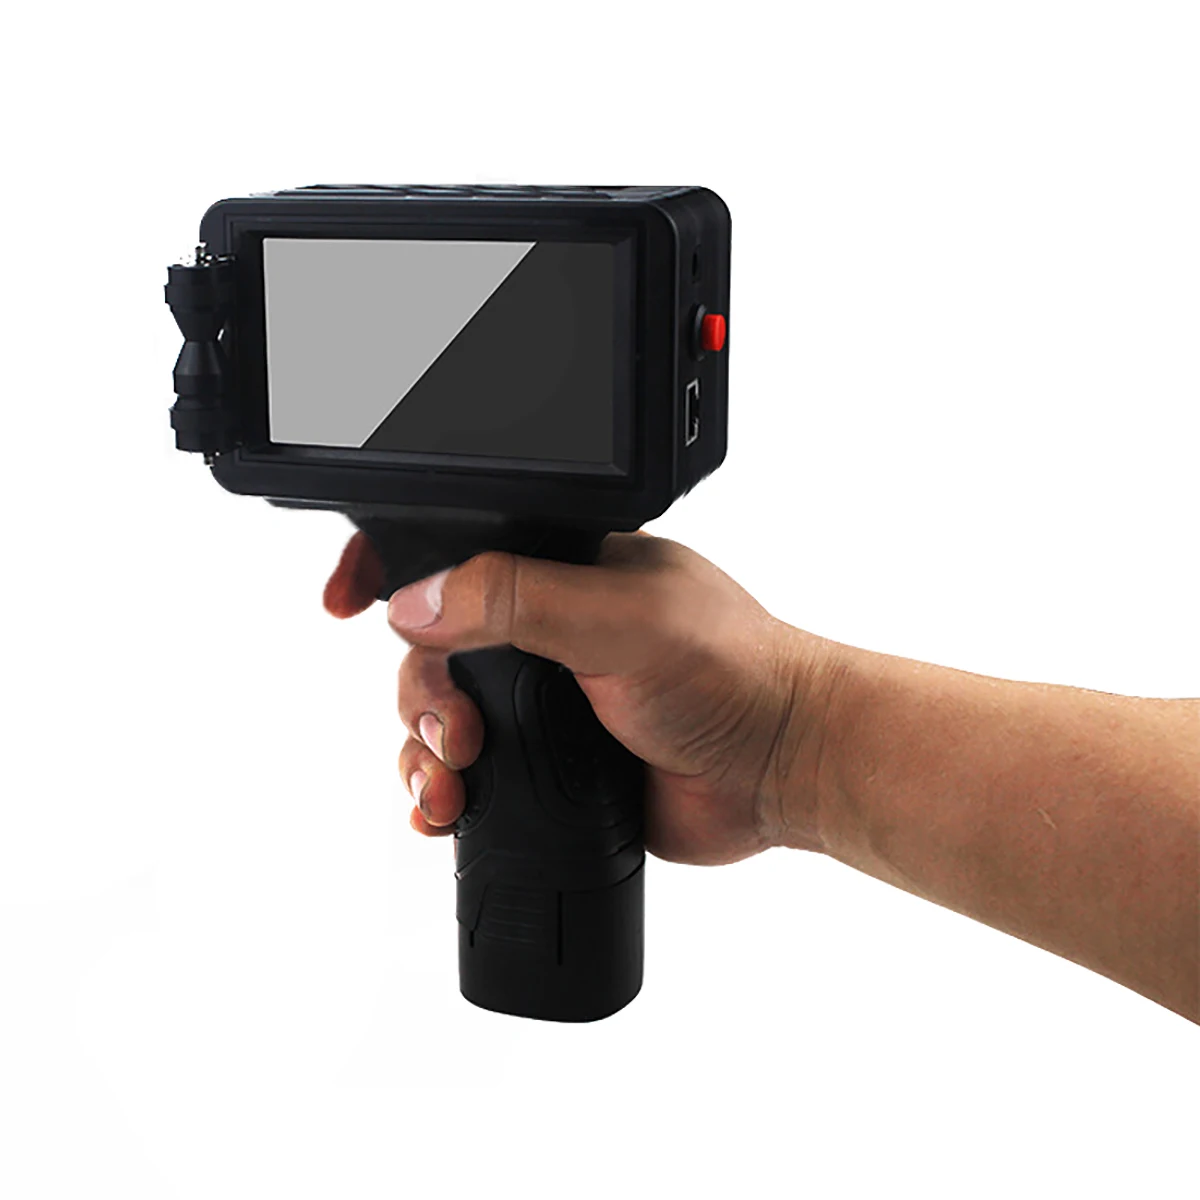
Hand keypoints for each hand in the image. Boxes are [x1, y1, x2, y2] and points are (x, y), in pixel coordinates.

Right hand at [324, 531, 837, 864]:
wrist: (781, 769)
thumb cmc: (733, 670)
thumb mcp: (621, 617)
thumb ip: (519, 599)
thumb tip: (418, 600)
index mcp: (561, 569)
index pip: (456, 553)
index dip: (393, 571)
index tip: (345, 600)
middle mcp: (546, 631)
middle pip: (433, 652)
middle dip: (421, 696)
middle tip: (455, 735)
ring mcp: (547, 702)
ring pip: (442, 719)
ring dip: (422, 754)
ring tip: (448, 788)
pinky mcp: (552, 766)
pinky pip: (473, 778)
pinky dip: (442, 796)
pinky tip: (442, 816)